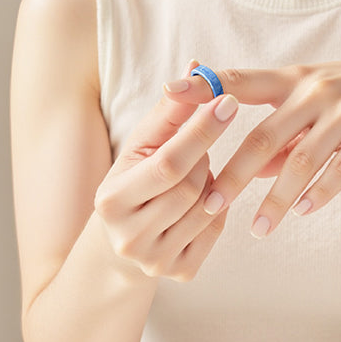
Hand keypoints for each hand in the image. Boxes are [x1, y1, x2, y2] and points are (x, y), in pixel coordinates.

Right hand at [94, 60, 239, 280]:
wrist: (122, 241)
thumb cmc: (136, 178)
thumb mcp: (143, 145)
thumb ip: (170, 111)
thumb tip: (197, 68)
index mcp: (111, 200)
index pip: (168, 164)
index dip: (201, 132)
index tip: (229, 102)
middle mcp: (128, 238)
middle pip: (191, 188)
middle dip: (204, 161)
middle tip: (199, 150)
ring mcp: (154, 261)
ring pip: (208, 209)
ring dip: (212, 184)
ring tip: (198, 174)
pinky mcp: (179, 273)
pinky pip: (215, 231)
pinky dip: (217, 209)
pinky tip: (203, 200)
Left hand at [164, 59, 340, 236]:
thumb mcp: (305, 106)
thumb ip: (274, 136)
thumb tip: (240, 174)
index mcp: (290, 80)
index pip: (238, 80)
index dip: (203, 86)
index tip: (168, 93)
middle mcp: (316, 91)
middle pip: (265, 137)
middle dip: (234, 174)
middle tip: (209, 205)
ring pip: (303, 161)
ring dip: (277, 198)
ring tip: (258, 229)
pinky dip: (319, 193)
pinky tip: (301, 212)